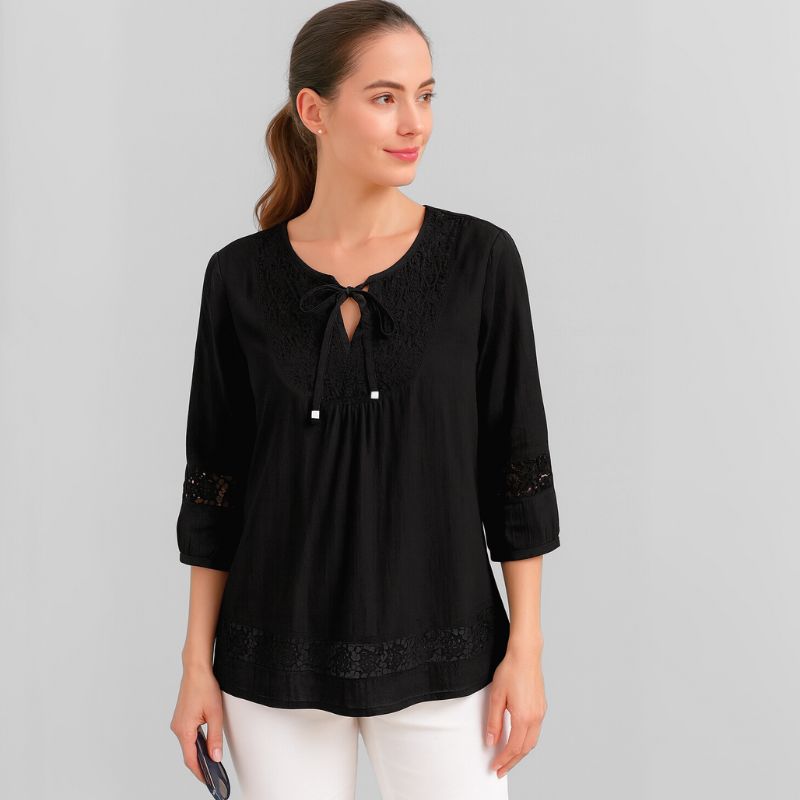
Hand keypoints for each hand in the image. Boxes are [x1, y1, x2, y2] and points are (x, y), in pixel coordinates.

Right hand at [170, 663, 225, 783]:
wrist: (196, 669)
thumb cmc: (204, 687)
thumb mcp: (215, 714)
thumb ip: (215, 737)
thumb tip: (215, 757)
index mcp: (184, 729)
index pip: (191, 759)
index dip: (200, 772)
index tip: (209, 781)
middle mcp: (178, 728)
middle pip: (188, 753)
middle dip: (200, 765)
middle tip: (214, 774)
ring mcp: (178, 722)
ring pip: (188, 744)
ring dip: (198, 753)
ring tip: (212, 761)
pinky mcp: (181, 717)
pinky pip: (188, 735)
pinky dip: (196, 743)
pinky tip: (206, 745)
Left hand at [485, 645, 547, 778]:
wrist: (526, 655)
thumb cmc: (511, 671)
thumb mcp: (496, 696)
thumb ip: (493, 721)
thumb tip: (491, 740)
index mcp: (523, 717)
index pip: (513, 747)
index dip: (503, 760)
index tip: (495, 766)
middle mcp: (535, 718)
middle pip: (525, 749)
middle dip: (512, 762)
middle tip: (501, 769)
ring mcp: (541, 712)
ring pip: (532, 742)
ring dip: (520, 753)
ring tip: (508, 758)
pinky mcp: (542, 707)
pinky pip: (535, 731)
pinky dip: (526, 741)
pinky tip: (518, 739)